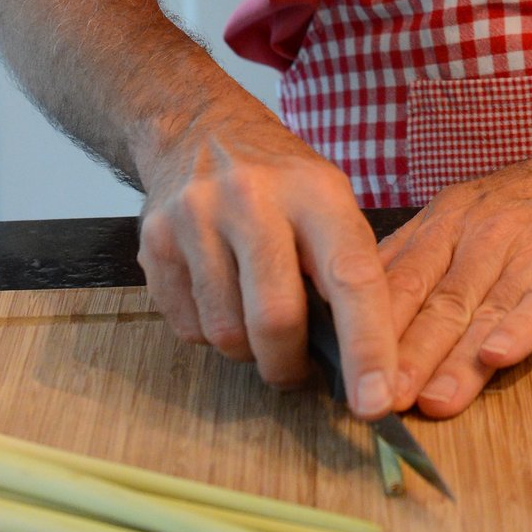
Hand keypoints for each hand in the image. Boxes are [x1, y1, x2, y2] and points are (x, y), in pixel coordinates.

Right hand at [136, 99, 397, 417]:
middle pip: (276, 318)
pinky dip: (211, 333)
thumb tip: (366, 362)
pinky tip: (222, 295)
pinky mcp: (154, 243)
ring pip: (227, 333)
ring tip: (257, 317)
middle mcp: (253, 200)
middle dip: (290, 364)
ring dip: (249, 350)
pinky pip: (188, 328)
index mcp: (315, 191)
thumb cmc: (280, 179)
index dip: (368, 347)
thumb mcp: (329, 200)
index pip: (352, 278)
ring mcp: (197, 219)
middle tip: (299, 371)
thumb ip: (345, 269)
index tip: (377, 403)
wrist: (198, 128)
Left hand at [378, 120, 531, 417]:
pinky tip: (498, 356)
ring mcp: (528, 251)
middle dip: (405, 354)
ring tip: (430, 402)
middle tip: (378, 401)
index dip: (371, 329)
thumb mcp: (462, 211)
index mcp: (446, 222)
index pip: (400, 280)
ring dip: (455, 360)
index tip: (348, 374)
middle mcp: (480, 234)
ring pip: (483, 310)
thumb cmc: (529, 202)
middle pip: (436, 301)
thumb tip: (353, 301)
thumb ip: (414, 255)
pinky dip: (519, 330)